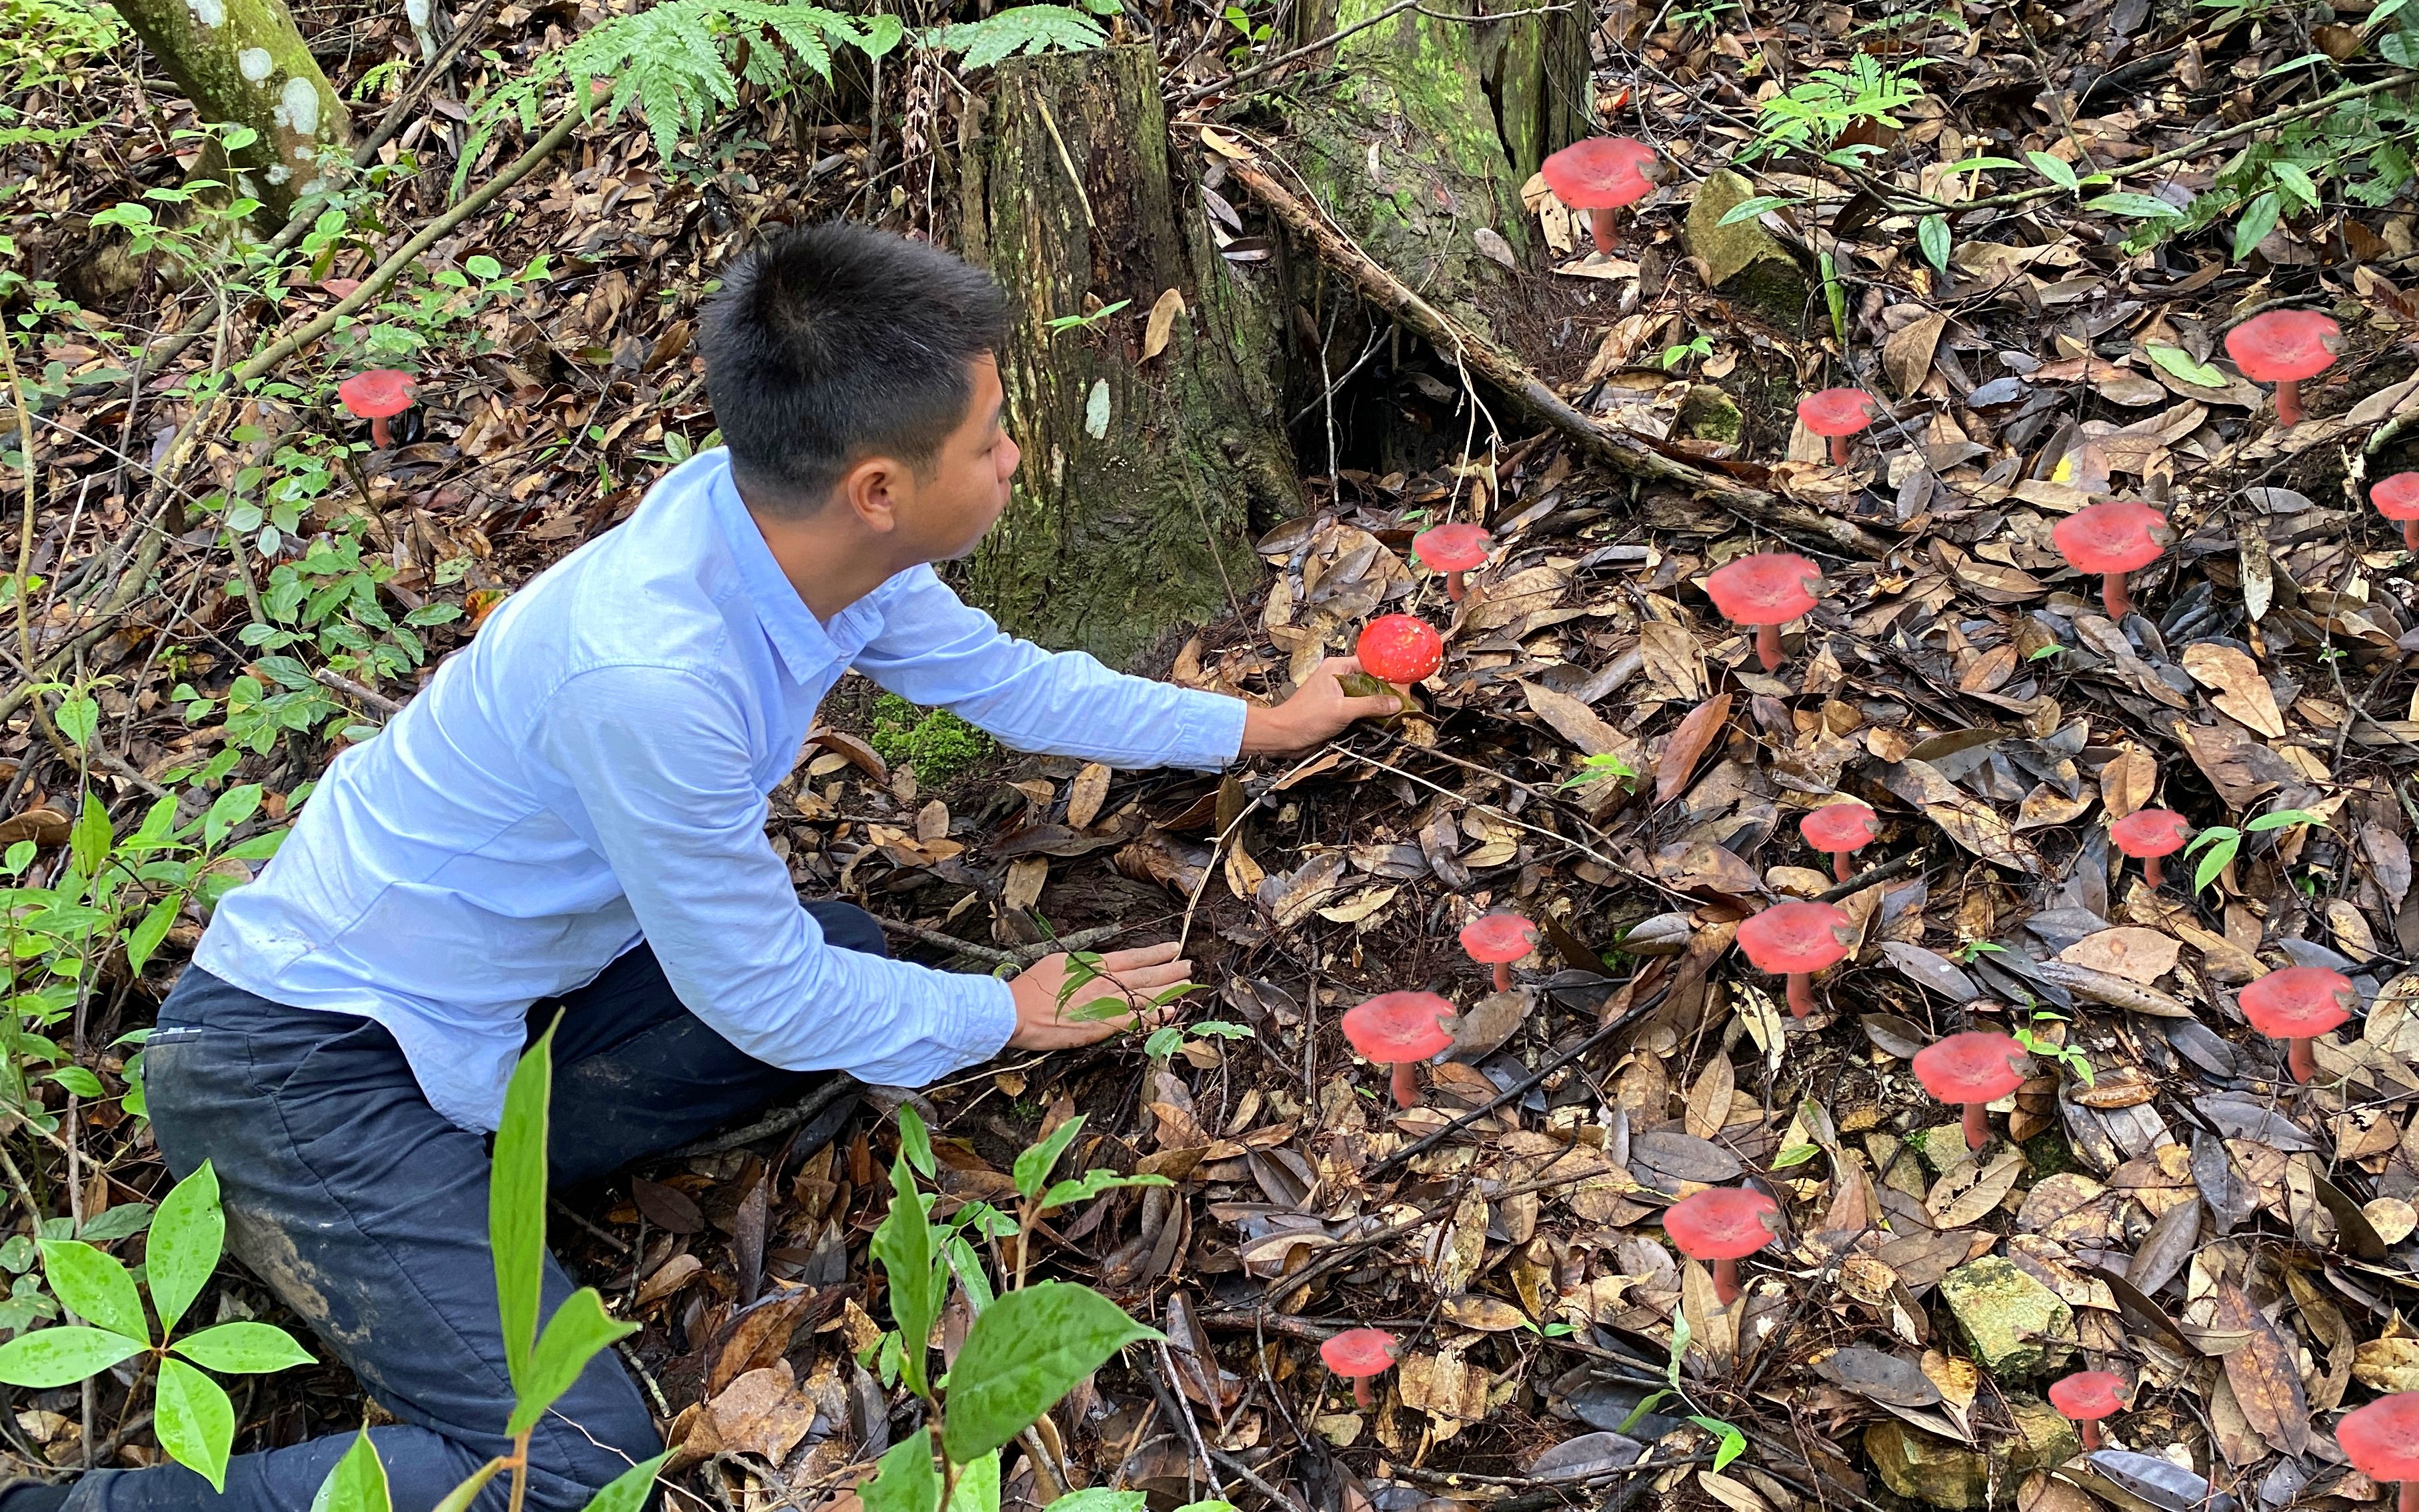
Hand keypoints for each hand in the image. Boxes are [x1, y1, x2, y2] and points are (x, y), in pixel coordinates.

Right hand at [1007, 941, 1197, 1049]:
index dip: (1156, 953)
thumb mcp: (1059, 963)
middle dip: (1171, 970)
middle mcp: (1106, 983)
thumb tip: (1097, 963)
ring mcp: (1106, 1005)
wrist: (1016, 1011)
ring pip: (1147, 996)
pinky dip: (1155, 1016)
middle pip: (1147, 975)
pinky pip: (1136, 1021)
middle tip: (1190, 966)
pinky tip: (1171, 1012)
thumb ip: (1083, 964)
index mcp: (1095, 965)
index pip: (1134, 956)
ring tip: (1188, 984)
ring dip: (1171, 990)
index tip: (1174, 948)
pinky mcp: (1102, 1027)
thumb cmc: (1032, 987)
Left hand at [1239, 656, 1406, 755]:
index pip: (1370, 663)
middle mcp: (1338, 678)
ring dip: (1380, 704)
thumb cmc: (1302, 719)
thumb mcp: (1341, 710)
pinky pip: (1360, 708)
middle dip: (1388, 691)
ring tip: (1399, 710)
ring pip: (1366, 696)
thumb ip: (1370, 705)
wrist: (1284, 737)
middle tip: (1405, 700)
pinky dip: (1371, 714)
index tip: (1405, 679)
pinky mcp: (1337, 709)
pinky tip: (1382, 720)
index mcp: (1336, 668)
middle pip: (1371, 680)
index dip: (1388, 672)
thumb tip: (1394, 703)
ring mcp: (1338, 694)